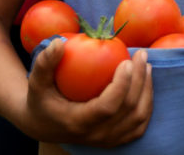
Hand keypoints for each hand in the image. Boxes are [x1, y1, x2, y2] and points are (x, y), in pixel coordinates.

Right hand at [25, 38, 152, 145]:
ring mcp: (107, 140)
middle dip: (140, 80)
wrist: (43, 126)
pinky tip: (145, 83)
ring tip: (146, 65)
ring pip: (138, 118)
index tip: (126, 61)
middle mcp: (96, 135)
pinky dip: (146, 104)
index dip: (121, 85)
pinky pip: (139, 125)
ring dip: (147, 90)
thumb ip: (45, 62)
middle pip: (128, 110)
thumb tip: (59, 42)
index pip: (107, 107)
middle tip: (141, 55)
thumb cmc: (41, 100)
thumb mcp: (37, 82)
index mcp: (78, 122)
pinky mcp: (115, 140)